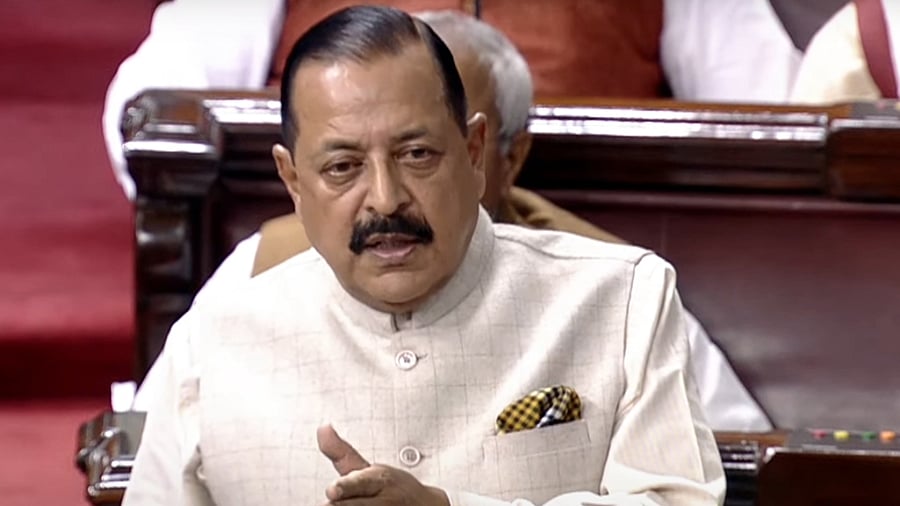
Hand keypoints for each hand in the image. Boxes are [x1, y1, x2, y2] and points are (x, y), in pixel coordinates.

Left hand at [317, 425, 449, 505]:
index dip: (346, 486)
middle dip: (341, 505)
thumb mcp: (369, 468)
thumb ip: (341, 453)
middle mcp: (384, 501)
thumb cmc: (391, 487)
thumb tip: (322, 428)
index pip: (360, 483)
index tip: (332, 489)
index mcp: (378, 480)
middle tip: (329, 502)